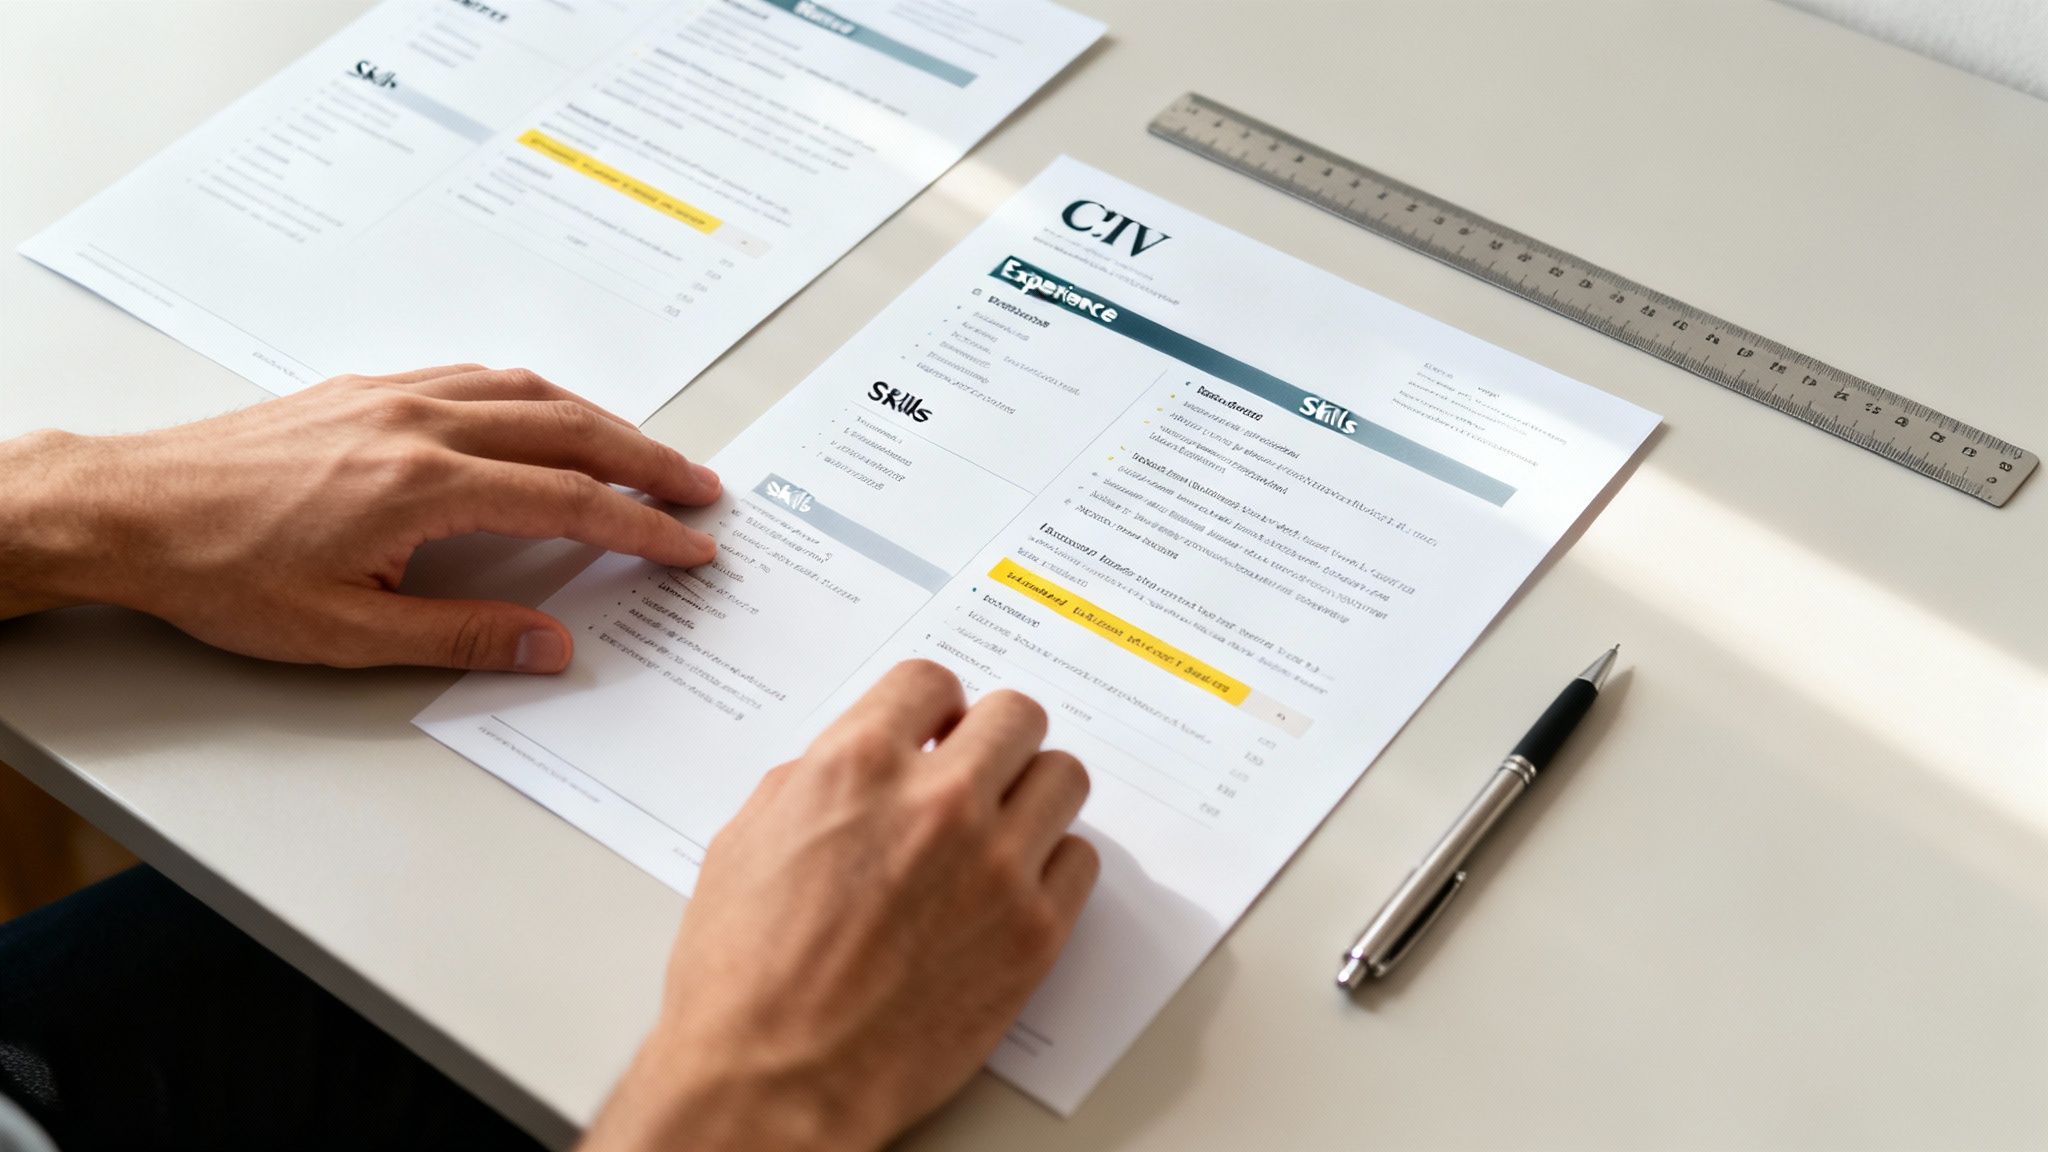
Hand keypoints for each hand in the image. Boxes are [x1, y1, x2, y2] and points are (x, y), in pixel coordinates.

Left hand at [0, 365, 719, 670]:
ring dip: (598, 419)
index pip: (567, 500)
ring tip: (641, 452)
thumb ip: (460, 636)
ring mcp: (391, 397)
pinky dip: (533, 395)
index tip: (689, 545)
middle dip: (645, 460)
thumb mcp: (345, 634)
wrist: (131, 510)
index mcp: (423, 485)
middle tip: (699, 488)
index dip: (641, 526)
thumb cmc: (222, 573)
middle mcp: (418, 424)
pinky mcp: (363, 390)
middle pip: (567, 429)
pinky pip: (474, 376)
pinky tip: (542, 414)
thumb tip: (550, 646)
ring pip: (526, 391)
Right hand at [583, 661, 1098, 1151]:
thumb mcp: (746, 843)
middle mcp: (938, 803)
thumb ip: (814, 782)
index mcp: (857, 767)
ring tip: (1002, 827)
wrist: (776, 1082)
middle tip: (977, 769)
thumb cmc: (743, 979)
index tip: (936, 726)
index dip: (932, 705)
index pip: (931, 681)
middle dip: (992, 738)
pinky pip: (1080, 861)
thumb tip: (858, 766)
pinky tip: (1014, 886)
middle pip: (1016, 716)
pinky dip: (1053, 865)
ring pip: (1063, 777)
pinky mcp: (1035, 933)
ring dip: (1032, 793)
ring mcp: (997, 867)